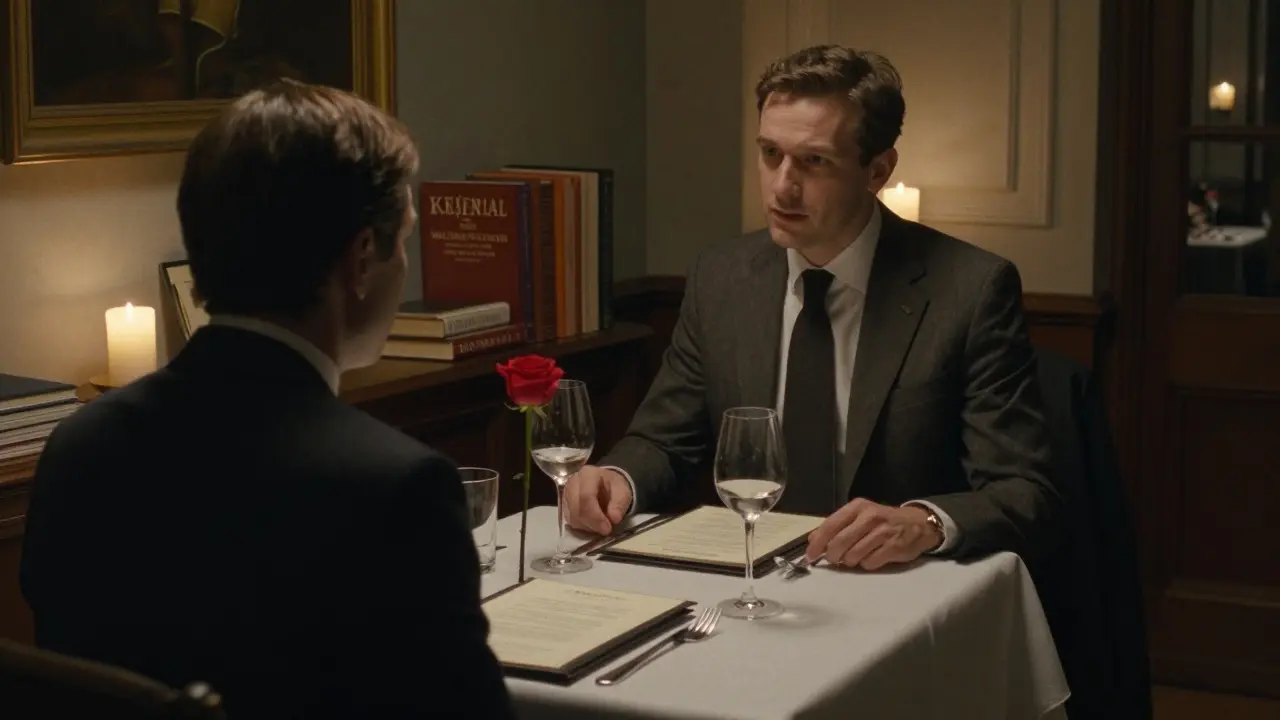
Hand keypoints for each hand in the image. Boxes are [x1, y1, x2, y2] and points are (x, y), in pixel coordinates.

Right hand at [564, 466, 632, 534]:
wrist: (605, 484)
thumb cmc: (613, 486)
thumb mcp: (623, 491)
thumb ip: (620, 503)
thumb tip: (614, 518)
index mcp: (588, 474)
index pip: (585, 497)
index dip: (595, 516)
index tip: (607, 528)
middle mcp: (572, 483)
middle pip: (576, 509)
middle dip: (592, 524)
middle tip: (606, 530)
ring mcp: (566, 495)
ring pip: (572, 517)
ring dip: (588, 526)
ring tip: (601, 524)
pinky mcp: (564, 506)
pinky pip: (570, 521)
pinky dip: (583, 526)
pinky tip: (593, 523)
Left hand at [804, 498, 941, 570]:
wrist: (918, 524)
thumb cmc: (883, 521)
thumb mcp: (859, 516)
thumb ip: (836, 526)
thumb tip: (812, 539)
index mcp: (858, 507)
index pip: (831, 525)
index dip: (818, 543)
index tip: (810, 556)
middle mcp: (870, 517)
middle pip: (840, 542)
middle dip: (832, 556)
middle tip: (834, 559)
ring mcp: (883, 532)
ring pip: (853, 555)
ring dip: (850, 561)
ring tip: (855, 557)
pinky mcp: (894, 547)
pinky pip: (870, 563)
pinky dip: (866, 564)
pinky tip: (871, 557)